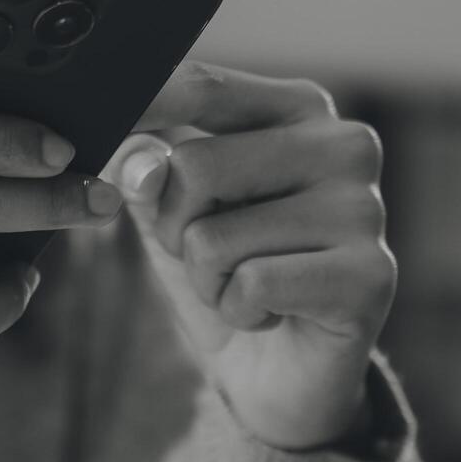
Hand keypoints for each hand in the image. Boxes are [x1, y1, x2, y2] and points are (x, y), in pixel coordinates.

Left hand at [104, 63, 394, 449]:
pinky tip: (273, 316)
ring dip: (208, 280)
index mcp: (300, 108)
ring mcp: (365, 208)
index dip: (138, 107)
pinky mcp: (370, 276)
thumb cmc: (230, 273)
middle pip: (195, 166)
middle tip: (214, 258)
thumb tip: (140, 165)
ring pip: (214, 236)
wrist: (283, 375)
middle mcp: (345, 144)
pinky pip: (250, 286)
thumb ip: (147, 171)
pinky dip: (239, 311)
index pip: (203, 86)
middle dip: (176, 229)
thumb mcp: (172, 212)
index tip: (90, 120)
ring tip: (249, 287)